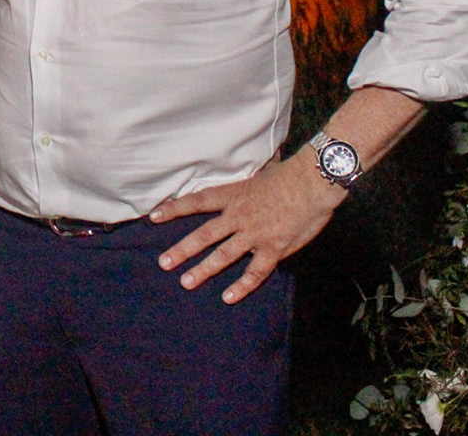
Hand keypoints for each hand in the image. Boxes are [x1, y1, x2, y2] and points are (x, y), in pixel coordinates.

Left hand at [148, 153, 343, 303]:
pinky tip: (228, 297)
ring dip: (204, 269)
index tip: (154, 216)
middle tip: (164, 263)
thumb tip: (248, 170)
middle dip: (182, 249)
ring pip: (223, 255)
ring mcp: (255, 234)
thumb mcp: (261, 171)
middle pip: (204, 234)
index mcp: (235, 195)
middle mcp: (239, 216)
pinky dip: (242, 286)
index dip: (175, 208)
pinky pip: (255, 272)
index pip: (197, 201)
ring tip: (186, 282)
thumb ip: (249, 180)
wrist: (314, 182)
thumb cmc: (291, 174)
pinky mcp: (274, 248)